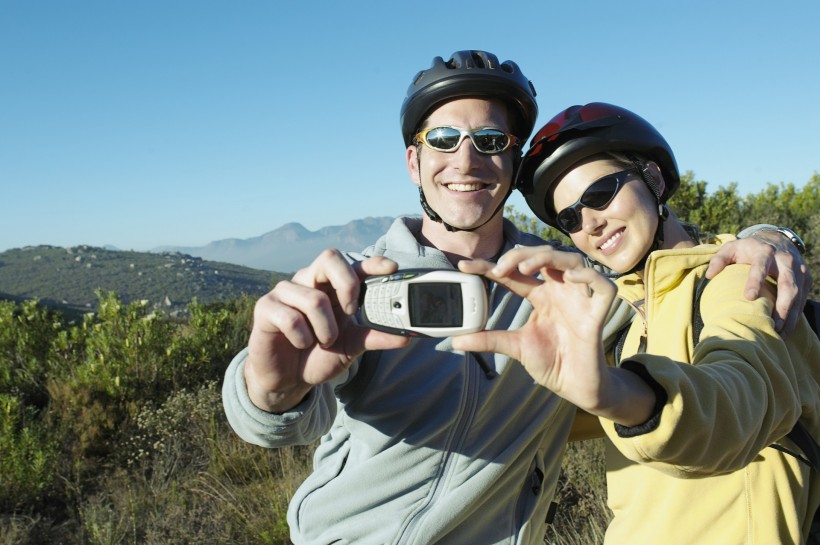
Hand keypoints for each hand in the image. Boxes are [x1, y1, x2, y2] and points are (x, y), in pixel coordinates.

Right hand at [245, 250, 409, 412]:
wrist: (287, 379)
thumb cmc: (319, 356)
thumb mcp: (351, 348)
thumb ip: (375, 338)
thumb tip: (406, 336)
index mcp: (333, 287)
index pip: (354, 265)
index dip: (372, 263)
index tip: (391, 269)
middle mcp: (310, 282)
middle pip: (329, 258)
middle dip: (347, 283)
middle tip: (351, 310)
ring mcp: (286, 292)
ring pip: (313, 298)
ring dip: (325, 328)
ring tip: (323, 341)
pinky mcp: (266, 307)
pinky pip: (290, 317)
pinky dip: (302, 337)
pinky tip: (300, 344)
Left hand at [453, 247, 653, 423]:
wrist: (575, 387)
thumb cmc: (551, 362)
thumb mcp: (515, 347)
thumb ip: (488, 340)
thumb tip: (455, 342)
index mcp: (541, 295)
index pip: (515, 273)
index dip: (491, 266)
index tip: (465, 267)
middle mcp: (561, 291)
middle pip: (545, 256)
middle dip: (521, 255)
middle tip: (499, 268)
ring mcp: (580, 300)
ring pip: (571, 261)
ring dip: (548, 258)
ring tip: (525, 269)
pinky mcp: (598, 314)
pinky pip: (604, 287)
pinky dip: (589, 277)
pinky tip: (570, 278)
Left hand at [706, 233, 811, 333]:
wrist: (777, 240)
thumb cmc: (749, 248)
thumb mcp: (731, 248)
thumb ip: (719, 259)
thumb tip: (709, 275)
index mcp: (764, 252)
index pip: (760, 267)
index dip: (755, 281)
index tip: (749, 297)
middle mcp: (785, 260)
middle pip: (787, 285)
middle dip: (782, 307)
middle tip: (773, 327)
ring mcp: (799, 270)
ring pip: (798, 294)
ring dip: (790, 316)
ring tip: (780, 335)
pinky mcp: (806, 278)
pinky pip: (803, 298)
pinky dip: (796, 314)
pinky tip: (786, 329)